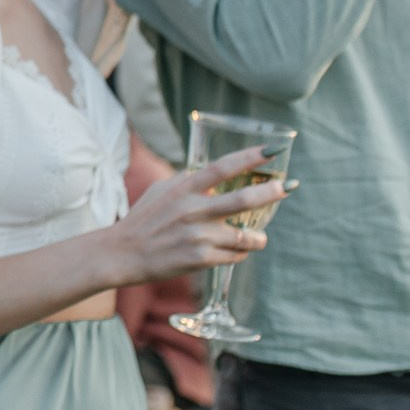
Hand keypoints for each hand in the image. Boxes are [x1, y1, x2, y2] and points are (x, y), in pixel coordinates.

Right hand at [103, 144, 290, 286]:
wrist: (123, 253)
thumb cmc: (143, 219)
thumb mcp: (161, 191)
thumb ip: (187, 181)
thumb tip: (211, 172)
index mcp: (183, 189)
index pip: (221, 168)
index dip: (249, 157)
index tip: (270, 151)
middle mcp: (193, 210)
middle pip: (243, 200)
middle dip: (271, 193)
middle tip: (286, 188)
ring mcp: (198, 236)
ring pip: (246, 236)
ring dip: (258, 237)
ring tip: (260, 236)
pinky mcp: (201, 259)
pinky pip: (235, 256)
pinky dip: (240, 253)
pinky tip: (237, 251)